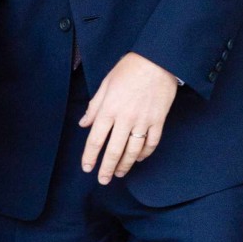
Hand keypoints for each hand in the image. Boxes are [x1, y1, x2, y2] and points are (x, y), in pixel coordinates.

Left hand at [79, 52, 176, 183]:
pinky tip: (138, 159)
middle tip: (103, 180)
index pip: (95, 139)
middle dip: (107, 168)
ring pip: (133, 151)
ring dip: (125, 165)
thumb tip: (84, 124)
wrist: (157, 61)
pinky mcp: (158, 122)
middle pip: (114, 150)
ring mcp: (143, 122)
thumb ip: (94, 106)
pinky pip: (151, 143)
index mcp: (109, 109)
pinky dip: (144, 154)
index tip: (87, 168)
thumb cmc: (128, 69)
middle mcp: (125, 119)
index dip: (90, 156)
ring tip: (119, 173)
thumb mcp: (105, 84)